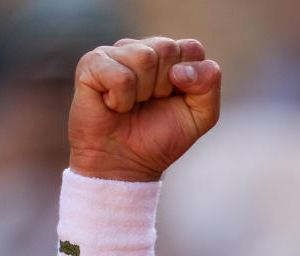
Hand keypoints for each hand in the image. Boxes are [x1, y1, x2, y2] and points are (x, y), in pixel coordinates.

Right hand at [68, 37, 220, 181]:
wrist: (125, 162)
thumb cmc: (160, 137)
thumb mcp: (201, 115)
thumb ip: (209, 84)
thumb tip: (179, 69)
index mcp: (170, 57)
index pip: (192, 48)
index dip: (191, 78)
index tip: (176, 99)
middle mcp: (142, 49)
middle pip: (168, 48)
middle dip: (166, 86)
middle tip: (151, 103)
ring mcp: (115, 53)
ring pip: (144, 58)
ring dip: (143, 93)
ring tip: (132, 105)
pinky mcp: (91, 64)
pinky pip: (120, 76)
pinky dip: (121, 100)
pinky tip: (113, 105)